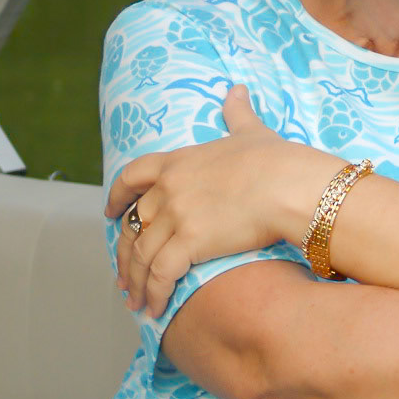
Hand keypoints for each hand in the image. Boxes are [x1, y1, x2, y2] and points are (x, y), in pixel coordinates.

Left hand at [106, 84, 335, 317]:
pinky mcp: (188, 243)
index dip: (117, 196)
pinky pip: (160, 274)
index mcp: (178, 161)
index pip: (132, 176)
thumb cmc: (276, 159)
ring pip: (140, 254)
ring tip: (136, 302)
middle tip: (123, 275)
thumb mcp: (251, 131)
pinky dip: (154, 294)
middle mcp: (169, 188)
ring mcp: (175, 216)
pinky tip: (154, 309)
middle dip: (124, 252)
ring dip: (136, 281)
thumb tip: (237, 89)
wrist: (288, 185)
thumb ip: (238, 113)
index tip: (110, 212)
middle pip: (131, 224)